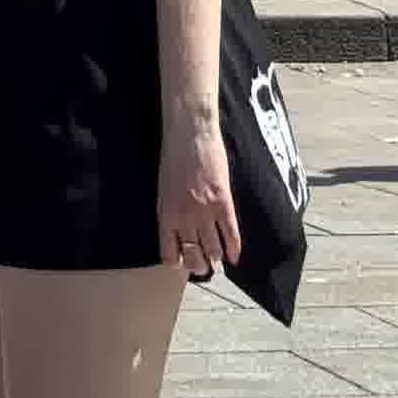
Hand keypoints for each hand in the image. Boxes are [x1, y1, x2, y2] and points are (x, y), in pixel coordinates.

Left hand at [156, 93, 238, 285]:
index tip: (183, 262)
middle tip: (204, 265)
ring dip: (216, 257)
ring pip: (214, 251)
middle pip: (194, 257)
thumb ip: (170, 213)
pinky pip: (231, 235)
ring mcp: (204, 211)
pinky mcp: (223, 202)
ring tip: (218, 257)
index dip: (178, 262)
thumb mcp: (163, 188)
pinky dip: (234, 249)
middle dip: (199, 266)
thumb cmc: (173, 157)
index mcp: (165, 214)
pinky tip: (234, 256)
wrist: (189, 132)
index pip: (169, 254)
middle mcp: (183, 217)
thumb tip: (180, 235)